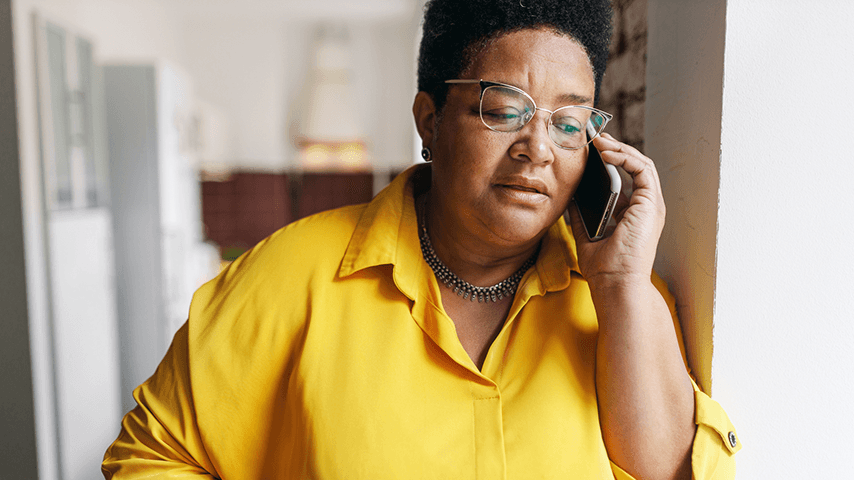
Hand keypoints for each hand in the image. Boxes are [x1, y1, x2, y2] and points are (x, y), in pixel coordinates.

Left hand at [567, 133, 665, 289]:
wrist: (615, 283)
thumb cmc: (603, 267)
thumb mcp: (586, 233)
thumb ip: (580, 215)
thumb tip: (569, 196)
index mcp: (633, 213)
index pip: (626, 177)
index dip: (610, 160)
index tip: (590, 150)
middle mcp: (646, 207)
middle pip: (634, 166)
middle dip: (615, 148)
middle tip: (593, 136)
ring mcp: (651, 205)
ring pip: (641, 163)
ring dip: (619, 148)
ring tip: (598, 140)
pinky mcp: (652, 204)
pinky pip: (642, 169)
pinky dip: (625, 157)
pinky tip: (606, 153)